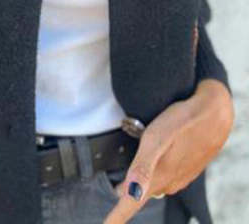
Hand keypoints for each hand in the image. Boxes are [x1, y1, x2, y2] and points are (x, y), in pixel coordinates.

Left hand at [103, 78, 234, 223]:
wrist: (214, 114)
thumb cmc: (183, 123)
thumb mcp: (155, 139)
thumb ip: (142, 167)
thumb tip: (129, 193)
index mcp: (158, 177)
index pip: (131, 204)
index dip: (117, 216)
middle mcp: (169, 182)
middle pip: (141, 194)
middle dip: (127, 193)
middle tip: (115, 188)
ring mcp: (180, 176)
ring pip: (154, 184)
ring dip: (143, 180)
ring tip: (132, 169)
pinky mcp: (187, 168)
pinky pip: (166, 176)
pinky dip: (157, 171)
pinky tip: (157, 156)